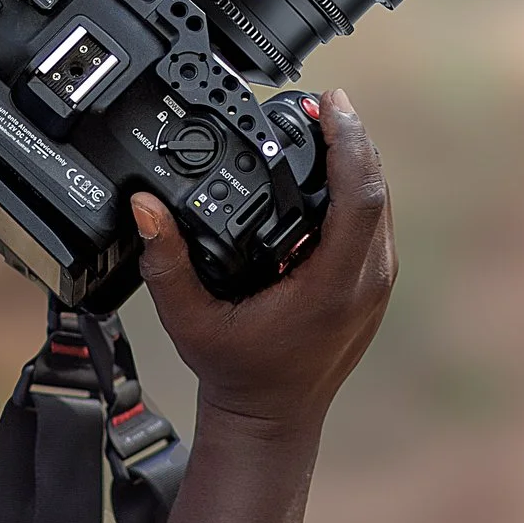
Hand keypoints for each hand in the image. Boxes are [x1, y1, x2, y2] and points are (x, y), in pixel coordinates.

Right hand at [131, 88, 396, 434]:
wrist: (272, 420)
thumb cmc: (237, 373)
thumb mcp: (190, 320)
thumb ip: (166, 263)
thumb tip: (143, 206)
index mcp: (332, 286)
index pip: (360, 197)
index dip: (348, 143)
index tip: (328, 104)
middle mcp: (366, 282)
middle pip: (376, 188)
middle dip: (350, 138)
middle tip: (316, 102)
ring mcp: (375, 284)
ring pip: (380, 203)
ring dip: (355, 160)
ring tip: (321, 124)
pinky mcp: (371, 284)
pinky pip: (374, 222)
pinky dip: (354, 188)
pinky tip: (325, 171)